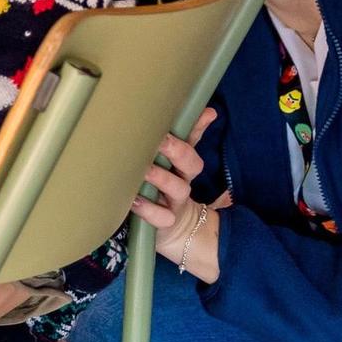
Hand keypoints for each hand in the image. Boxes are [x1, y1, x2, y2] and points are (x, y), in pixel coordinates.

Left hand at [130, 108, 222, 280]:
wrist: (174, 229)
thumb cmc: (161, 189)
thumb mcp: (166, 166)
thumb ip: (172, 143)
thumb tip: (191, 112)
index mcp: (182, 164)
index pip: (193, 141)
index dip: (199, 126)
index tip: (206, 113)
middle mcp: (182, 179)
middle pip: (191, 163)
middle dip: (178, 151)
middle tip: (161, 140)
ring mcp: (175, 201)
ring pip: (178, 187)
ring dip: (162, 178)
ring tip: (145, 170)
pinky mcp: (165, 221)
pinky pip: (161, 217)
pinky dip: (149, 210)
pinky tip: (134, 201)